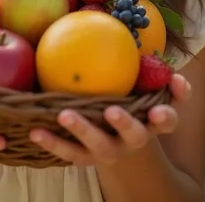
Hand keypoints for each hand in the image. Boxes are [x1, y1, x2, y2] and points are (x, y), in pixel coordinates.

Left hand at [29, 73, 190, 166]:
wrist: (118, 138)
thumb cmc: (132, 99)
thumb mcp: (144, 85)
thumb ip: (152, 69)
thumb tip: (148, 46)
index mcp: (153, 121)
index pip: (168, 119)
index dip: (166, 115)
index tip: (159, 111)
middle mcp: (134, 139)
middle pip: (135, 136)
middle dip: (125, 124)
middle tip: (111, 111)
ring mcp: (110, 150)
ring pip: (99, 146)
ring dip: (83, 131)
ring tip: (64, 115)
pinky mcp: (87, 158)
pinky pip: (69, 152)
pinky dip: (53, 142)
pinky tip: (36, 131)